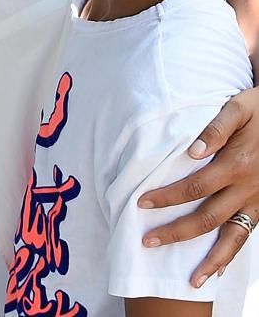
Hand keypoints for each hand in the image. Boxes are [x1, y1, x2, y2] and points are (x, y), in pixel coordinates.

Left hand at [139, 87, 258, 286]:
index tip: (141, 203)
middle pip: (207, 218)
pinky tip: (218, 269)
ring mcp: (258, 202)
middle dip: (177, 233)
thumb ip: (216, 128)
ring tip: (192, 281)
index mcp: (236, 164)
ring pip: (232, 237)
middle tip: (148, 243)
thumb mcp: (240, 107)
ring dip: (210, 260)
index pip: (194, 187)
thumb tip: (192, 150)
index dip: (167, 197)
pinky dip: (233, 254)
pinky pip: (248, 235)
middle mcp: (247, 189)